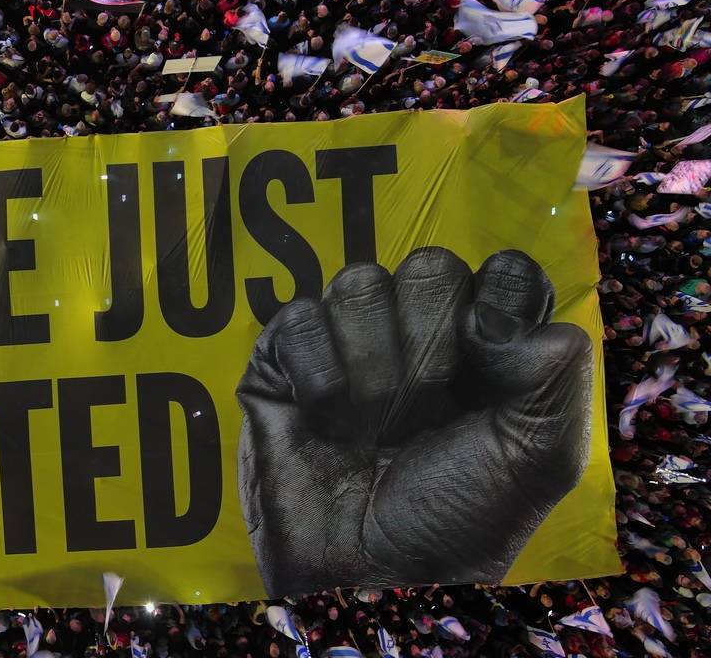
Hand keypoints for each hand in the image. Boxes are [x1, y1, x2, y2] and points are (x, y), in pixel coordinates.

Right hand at [236, 248, 591, 593]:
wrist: (371, 571)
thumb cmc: (460, 517)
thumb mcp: (541, 455)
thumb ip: (554, 369)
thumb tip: (494, 312)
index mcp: (490, 345)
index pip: (504, 270)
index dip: (500, 306)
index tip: (492, 366)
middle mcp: (420, 331)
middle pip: (429, 267)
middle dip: (430, 346)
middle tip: (424, 412)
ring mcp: (348, 340)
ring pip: (358, 282)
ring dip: (372, 364)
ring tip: (371, 425)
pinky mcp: (283, 358)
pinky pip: (298, 317)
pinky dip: (317, 371)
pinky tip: (324, 418)